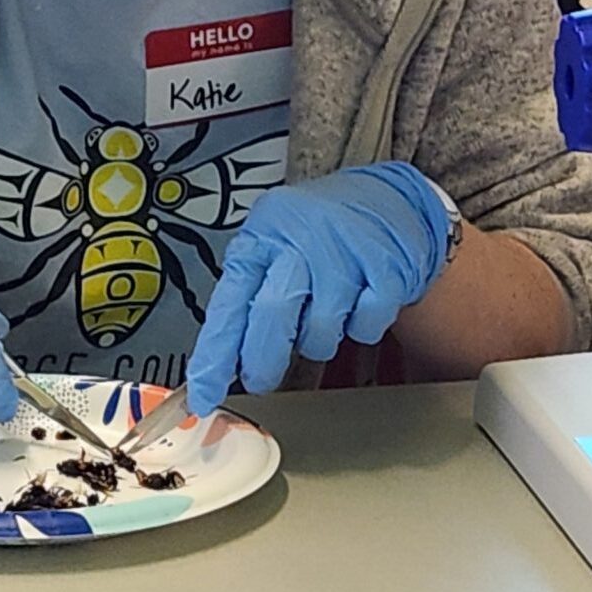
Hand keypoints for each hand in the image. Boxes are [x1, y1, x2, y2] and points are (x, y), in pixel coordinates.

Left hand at [185, 163, 453, 410]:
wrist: (388, 197)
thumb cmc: (321, 234)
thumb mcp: (276, 248)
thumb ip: (251, 297)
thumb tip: (227, 364)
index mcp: (262, 238)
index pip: (229, 304)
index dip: (214, 355)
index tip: (203, 394)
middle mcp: (299, 239)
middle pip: (271, 315)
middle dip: (263, 360)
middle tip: (261, 378)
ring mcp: (344, 252)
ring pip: (319, 330)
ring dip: (318, 339)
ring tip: (326, 313)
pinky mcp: (384, 268)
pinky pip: (364, 327)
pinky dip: (361, 327)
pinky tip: (360, 301)